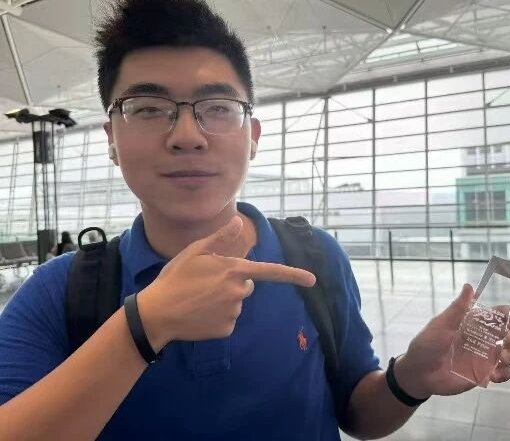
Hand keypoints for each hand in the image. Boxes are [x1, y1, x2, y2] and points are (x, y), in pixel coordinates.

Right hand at [137, 216, 315, 349]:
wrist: (157, 313)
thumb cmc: (175, 278)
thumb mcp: (195, 252)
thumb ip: (220, 238)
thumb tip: (238, 221)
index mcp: (234, 270)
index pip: (270, 272)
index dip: (293, 275)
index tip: (313, 280)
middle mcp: (239, 292)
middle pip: (246, 285)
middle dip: (232, 283)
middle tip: (206, 283)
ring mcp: (233, 312)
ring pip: (236, 303)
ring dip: (223, 300)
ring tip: (199, 298)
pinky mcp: (226, 330)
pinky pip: (228, 320)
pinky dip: (217, 317)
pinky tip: (200, 313)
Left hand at [394, 284, 509, 398]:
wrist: (419, 373)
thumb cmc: (427, 344)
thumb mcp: (441, 325)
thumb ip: (457, 308)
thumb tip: (469, 286)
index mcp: (475, 323)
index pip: (501, 314)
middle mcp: (485, 338)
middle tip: (508, 339)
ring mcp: (487, 356)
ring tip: (502, 357)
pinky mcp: (485, 374)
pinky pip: (505, 373)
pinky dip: (505, 373)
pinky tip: (492, 375)